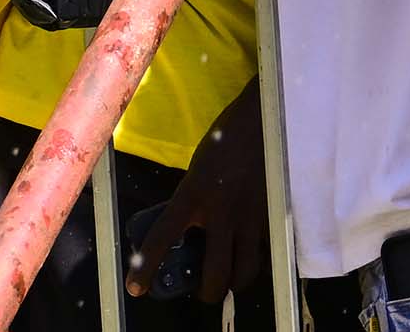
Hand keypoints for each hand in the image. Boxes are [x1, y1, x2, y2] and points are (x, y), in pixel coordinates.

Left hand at [126, 89, 266, 297]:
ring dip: (235, 281)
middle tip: (203, 291)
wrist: (265, 117)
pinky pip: (265, 249)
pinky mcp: (273, 211)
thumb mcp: (198, 169)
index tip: (137, 288)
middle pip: (214, 272)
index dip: (145, 270)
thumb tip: (188, 230)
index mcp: (193, 194)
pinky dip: (258, 258)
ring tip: (230, 279)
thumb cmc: (226, 137)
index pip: (161, 240)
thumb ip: (192, 199)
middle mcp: (221, 211)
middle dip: (207, 292)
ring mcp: (250, 214)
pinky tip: (253, 255)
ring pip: (245, 269)